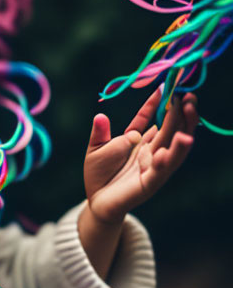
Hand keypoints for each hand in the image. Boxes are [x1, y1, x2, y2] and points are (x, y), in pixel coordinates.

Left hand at [83, 87, 198, 224]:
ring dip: (183, 132)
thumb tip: (100, 116)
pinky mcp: (148, 184)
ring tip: (190, 114)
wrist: (96, 201)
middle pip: (170, 130)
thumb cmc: (98, 173)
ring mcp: (152, 167)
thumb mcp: (96, 148)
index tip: (165, 85)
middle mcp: (151, 152)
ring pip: (173, 149)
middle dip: (180, 113)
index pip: (152, 119)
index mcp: (140, 141)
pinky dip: (164, 161)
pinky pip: (159, 172)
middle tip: (188, 94)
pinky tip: (166, 151)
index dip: (158, 103)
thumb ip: (100, 132)